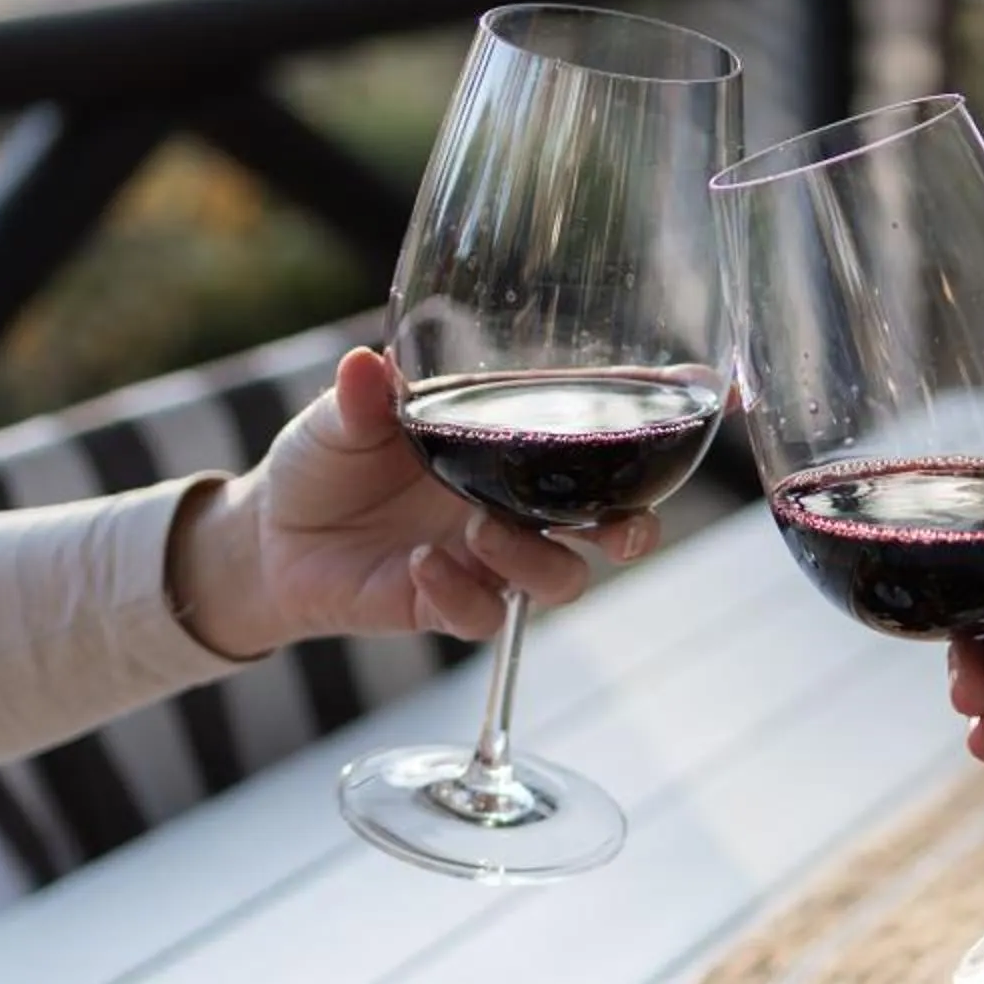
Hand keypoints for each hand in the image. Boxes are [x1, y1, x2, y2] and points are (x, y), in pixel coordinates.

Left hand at [170, 348, 655, 659]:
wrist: (269, 540)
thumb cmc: (321, 461)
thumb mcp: (337, 417)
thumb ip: (363, 399)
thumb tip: (367, 367)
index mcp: (508, 441)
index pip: (598, 427)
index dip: (659, 414)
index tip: (714, 392)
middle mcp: (516, 502)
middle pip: (612, 522)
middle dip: (635, 527)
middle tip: (621, 526)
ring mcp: (489, 558)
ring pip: (560, 579)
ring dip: (534, 560)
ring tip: (477, 533)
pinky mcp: (449, 605)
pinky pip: (484, 616)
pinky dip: (459, 594)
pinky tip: (419, 568)